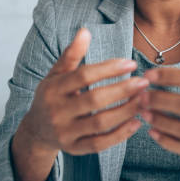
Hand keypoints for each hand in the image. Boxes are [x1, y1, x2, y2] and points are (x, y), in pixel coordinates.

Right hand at [19, 28, 148, 154]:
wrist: (36, 130)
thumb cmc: (52, 95)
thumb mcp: (56, 74)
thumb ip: (72, 54)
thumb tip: (85, 31)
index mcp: (53, 89)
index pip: (84, 76)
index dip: (109, 69)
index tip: (131, 64)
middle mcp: (57, 112)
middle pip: (94, 100)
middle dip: (122, 90)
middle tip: (143, 82)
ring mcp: (65, 133)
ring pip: (100, 124)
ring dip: (125, 111)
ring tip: (144, 100)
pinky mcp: (74, 149)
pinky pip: (100, 144)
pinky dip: (120, 134)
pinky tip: (137, 122)